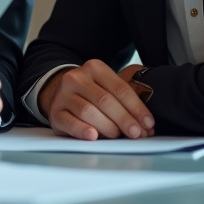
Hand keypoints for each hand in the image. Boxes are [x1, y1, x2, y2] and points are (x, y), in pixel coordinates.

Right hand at [37, 59, 154, 140]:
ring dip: (107, 126)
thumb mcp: (106, 88)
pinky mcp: (55, 112)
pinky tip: (93, 135)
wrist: (61, 93)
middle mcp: (77, 77)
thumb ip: (124, 102)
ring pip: (88, 111)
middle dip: (124, 119)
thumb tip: (146, 126)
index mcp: (95, 68)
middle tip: (136, 133)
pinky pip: (69, 122)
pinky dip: (82, 130)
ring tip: (117, 135)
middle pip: (105, 100)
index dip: (136, 108)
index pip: (120, 88)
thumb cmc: (91, 94)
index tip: (148, 123)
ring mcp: (63, 94)